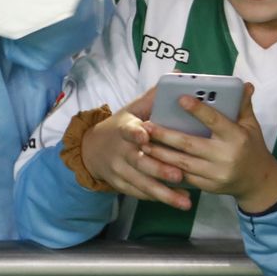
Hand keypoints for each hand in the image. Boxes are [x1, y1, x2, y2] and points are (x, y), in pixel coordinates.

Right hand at [80, 89, 190, 209]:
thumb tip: (178, 74)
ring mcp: (118, 170)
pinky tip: (177, 202)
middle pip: (139, 161)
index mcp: (123, 128)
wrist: (91, 150)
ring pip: (141, 182)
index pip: (127, 130)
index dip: (135, 133)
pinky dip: (157, 198)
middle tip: (179, 174)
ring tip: (185, 201)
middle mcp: (119, 151)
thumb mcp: (132, 109)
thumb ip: (154, 97)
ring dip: (163, 192)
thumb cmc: (122, 127)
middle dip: (159, 168)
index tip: (145, 135)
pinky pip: (139, 193)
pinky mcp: (120, 184)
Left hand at [141, 84, 276, 213]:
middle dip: (166, 135)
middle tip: (146, 125)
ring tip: (143, 143)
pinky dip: (168, 169)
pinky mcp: (209, 187)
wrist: (259, 182)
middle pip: (189, 144)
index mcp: (236, 137)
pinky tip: (154, 160)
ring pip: (183, 163)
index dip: (198, 110)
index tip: (179, 99)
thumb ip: (243, 106)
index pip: (214, 121)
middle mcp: (225, 157)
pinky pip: (185, 177)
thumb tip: (245, 84)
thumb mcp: (251, 126)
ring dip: (161, 153)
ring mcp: (216, 174)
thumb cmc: (252, 147)